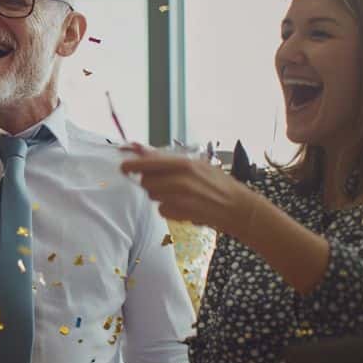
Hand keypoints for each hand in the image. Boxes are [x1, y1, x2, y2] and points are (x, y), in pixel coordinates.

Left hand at [120, 144, 256, 237]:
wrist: (239, 208)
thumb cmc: (217, 184)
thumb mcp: (197, 165)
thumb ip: (169, 159)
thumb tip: (142, 150)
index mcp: (185, 163)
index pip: (150, 162)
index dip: (133, 165)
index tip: (123, 167)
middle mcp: (182, 179)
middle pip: (147, 180)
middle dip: (151, 182)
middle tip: (166, 184)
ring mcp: (181, 197)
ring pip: (153, 196)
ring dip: (160, 196)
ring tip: (180, 195)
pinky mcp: (182, 213)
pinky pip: (162, 210)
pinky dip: (169, 209)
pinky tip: (184, 207)